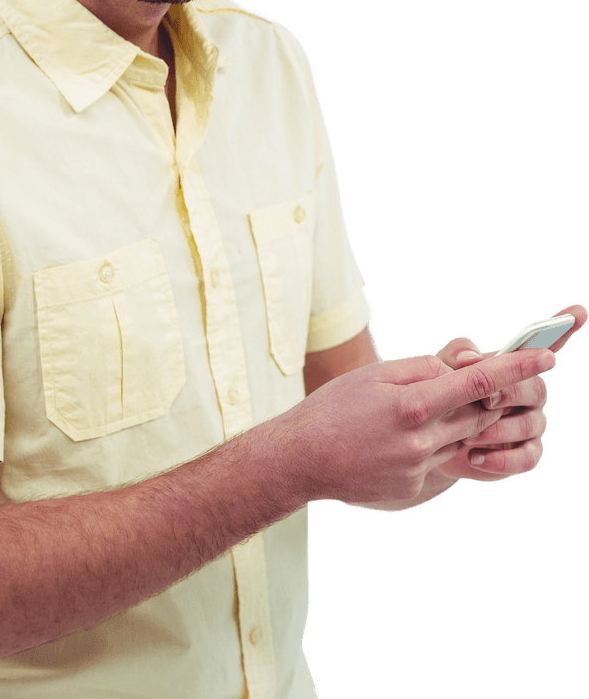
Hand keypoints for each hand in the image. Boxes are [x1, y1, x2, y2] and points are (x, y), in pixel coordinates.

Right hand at [284, 343, 554, 504]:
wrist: (302, 459)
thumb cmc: (335, 408)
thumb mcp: (374, 375)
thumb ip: (421, 369)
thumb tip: (457, 372)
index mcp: (412, 405)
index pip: (478, 382)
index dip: (516, 368)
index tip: (545, 358)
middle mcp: (421, 441)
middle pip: (477, 414)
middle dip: (485, 398)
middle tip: (474, 385)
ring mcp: (419, 470)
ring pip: (461, 440)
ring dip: (455, 424)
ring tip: (418, 415)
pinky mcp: (414, 490)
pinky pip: (439, 462)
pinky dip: (430, 447)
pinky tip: (394, 443)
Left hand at [434, 303, 586, 481]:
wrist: (429, 443)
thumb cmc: (439, 397)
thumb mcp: (438, 371)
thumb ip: (454, 358)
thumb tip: (471, 359)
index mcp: (512, 367)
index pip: (542, 346)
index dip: (562, 328)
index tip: (578, 311)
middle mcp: (529, 393)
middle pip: (536, 387)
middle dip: (510, 392)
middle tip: (483, 399)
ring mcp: (530, 424)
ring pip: (532, 423)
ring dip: (498, 429)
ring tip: (466, 436)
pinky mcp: (524, 454)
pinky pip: (527, 457)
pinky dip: (500, 459)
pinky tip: (474, 457)